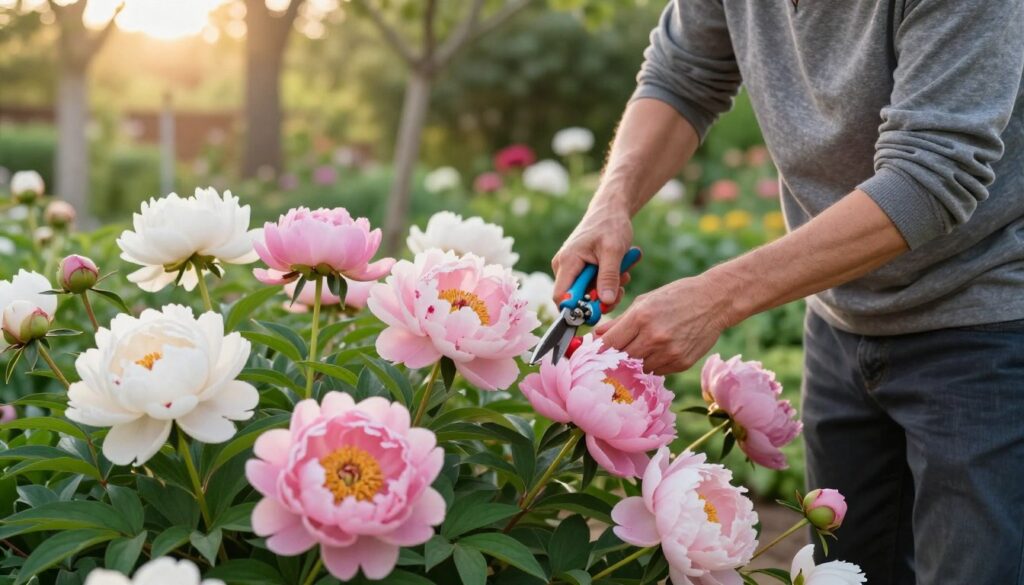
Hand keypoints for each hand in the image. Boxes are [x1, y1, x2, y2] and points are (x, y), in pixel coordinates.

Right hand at [552, 202, 633, 307]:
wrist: (610, 211)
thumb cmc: (610, 225)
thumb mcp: (614, 250)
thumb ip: (609, 277)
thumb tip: (605, 302)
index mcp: (567, 262)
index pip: (561, 297)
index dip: (577, 309)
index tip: (600, 309)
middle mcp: (564, 267)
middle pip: (576, 299)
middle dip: (599, 299)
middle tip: (620, 290)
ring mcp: (571, 269)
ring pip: (586, 294)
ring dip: (607, 290)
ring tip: (623, 275)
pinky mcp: (579, 270)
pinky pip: (591, 287)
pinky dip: (606, 284)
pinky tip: (619, 273)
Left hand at [594, 275, 728, 374]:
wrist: (714, 301)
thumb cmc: (676, 297)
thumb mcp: (645, 301)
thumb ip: (619, 321)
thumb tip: (597, 335)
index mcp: (641, 317)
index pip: (609, 344)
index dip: (599, 351)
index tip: (596, 352)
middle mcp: (654, 337)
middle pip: (622, 360)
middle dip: (615, 359)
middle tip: (613, 357)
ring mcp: (669, 352)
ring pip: (639, 369)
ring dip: (635, 364)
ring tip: (640, 351)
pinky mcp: (681, 363)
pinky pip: (657, 371)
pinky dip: (653, 365)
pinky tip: (658, 353)